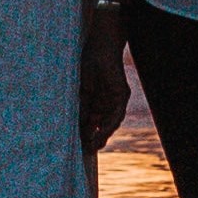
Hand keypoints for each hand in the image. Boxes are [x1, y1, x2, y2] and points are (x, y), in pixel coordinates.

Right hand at [81, 10, 130, 147]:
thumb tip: (76, 129)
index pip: (88, 122)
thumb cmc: (86, 63)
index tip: (76, 147)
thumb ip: (80, 110)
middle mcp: (104, 102)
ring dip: (102, 136)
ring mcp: (114, 99)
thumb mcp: (80, 91)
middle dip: (93, 139)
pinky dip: (109, 125)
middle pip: (99, 126)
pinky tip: (102, 133)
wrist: (99, 45)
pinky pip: (117, 114)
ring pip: (109, 123)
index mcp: (93, 100)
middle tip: (85, 152)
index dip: (83, 135)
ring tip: (92, 147)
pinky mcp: (121, 95)